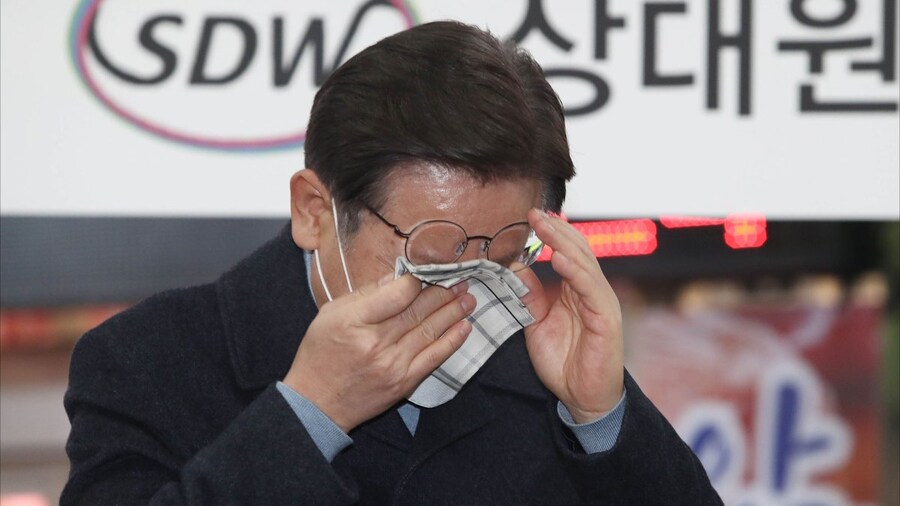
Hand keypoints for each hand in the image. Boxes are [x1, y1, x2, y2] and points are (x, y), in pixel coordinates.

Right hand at [283, 274, 474, 431]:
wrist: (317, 403)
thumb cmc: (321, 353)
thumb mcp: (331, 314)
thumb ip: (365, 294)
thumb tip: (398, 277)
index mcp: (354, 321)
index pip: (398, 293)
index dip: (418, 279)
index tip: (430, 270)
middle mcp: (376, 343)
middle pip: (418, 310)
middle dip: (444, 291)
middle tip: (462, 278)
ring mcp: (392, 364)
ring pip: (430, 330)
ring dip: (453, 312)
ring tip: (469, 297)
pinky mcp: (404, 383)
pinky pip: (434, 358)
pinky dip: (452, 341)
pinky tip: (465, 326)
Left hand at [517, 209, 623, 423]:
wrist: (583, 398)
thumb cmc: (564, 362)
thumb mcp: (536, 324)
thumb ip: (529, 296)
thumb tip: (515, 268)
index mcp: (576, 290)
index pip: (567, 252)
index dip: (551, 233)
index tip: (530, 215)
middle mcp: (592, 292)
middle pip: (578, 250)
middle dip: (556, 229)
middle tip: (535, 212)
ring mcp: (601, 303)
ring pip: (585, 264)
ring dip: (564, 242)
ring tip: (545, 225)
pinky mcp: (607, 319)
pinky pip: (591, 290)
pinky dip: (576, 271)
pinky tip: (560, 258)